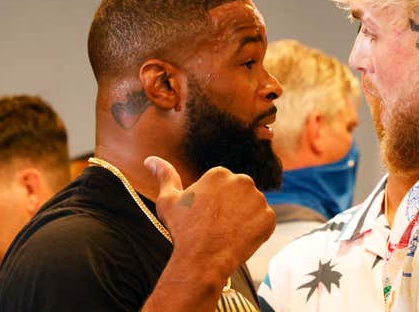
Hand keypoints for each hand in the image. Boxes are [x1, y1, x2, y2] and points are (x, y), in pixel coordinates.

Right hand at [144, 156, 275, 279]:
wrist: (201, 260)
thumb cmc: (183, 231)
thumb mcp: (168, 201)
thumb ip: (165, 176)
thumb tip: (150, 159)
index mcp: (219, 173)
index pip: (221, 187)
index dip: (213, 204)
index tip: (205, 217)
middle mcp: (242, 180)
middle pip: (239, 194)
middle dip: (231, 208)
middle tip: (216, 227)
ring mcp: (258, 199)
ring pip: (252, 207)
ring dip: (243, 218)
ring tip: (227, 233)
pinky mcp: (268, 217)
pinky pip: (264, 222)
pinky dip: (255, 231)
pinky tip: (240, 239)